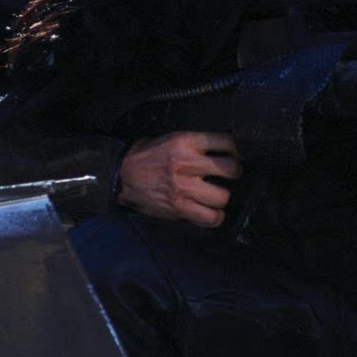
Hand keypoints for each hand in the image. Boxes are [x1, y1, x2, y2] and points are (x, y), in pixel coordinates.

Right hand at [116, 131, 241, 227]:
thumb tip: (218, 150)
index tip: (233, 155)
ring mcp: (183, 188)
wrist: (121, 176)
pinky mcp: (179, 208)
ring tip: (217, 195)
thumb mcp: (169, 138)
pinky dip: (214, 217)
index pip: (225, 142)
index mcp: (185, 142)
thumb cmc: (146, 156)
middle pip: (230, 169)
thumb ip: (193, 144)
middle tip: (229, 175)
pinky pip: (210, 217)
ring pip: (222, 196)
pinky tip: (211, 212)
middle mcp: (187, 164)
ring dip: (222, 197)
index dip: (235, 149)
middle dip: (234, 173)